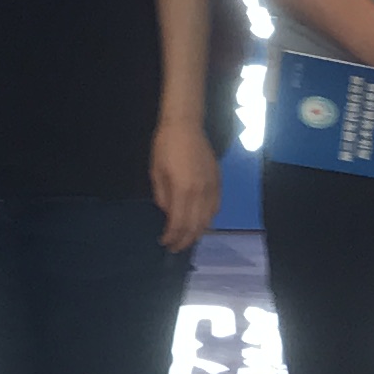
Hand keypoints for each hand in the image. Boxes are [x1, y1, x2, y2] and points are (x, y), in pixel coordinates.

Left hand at [149, 117, 221, 250]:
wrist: (185, 125)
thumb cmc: (165, 147)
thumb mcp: (156, 173)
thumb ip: (162, 197)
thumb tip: (168, 214)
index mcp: (183, 190)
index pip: (179, 223)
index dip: (172, 237)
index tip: (164, 243)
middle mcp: (200, 192)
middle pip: (196, 226)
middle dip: (184, 240)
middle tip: (174, 248)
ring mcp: (212, 187)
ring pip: (208, 219)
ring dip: (197, 233)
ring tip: (187, 240)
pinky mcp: (218, 182)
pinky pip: (216, 207)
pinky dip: (209, 219)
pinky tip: (201, 224)